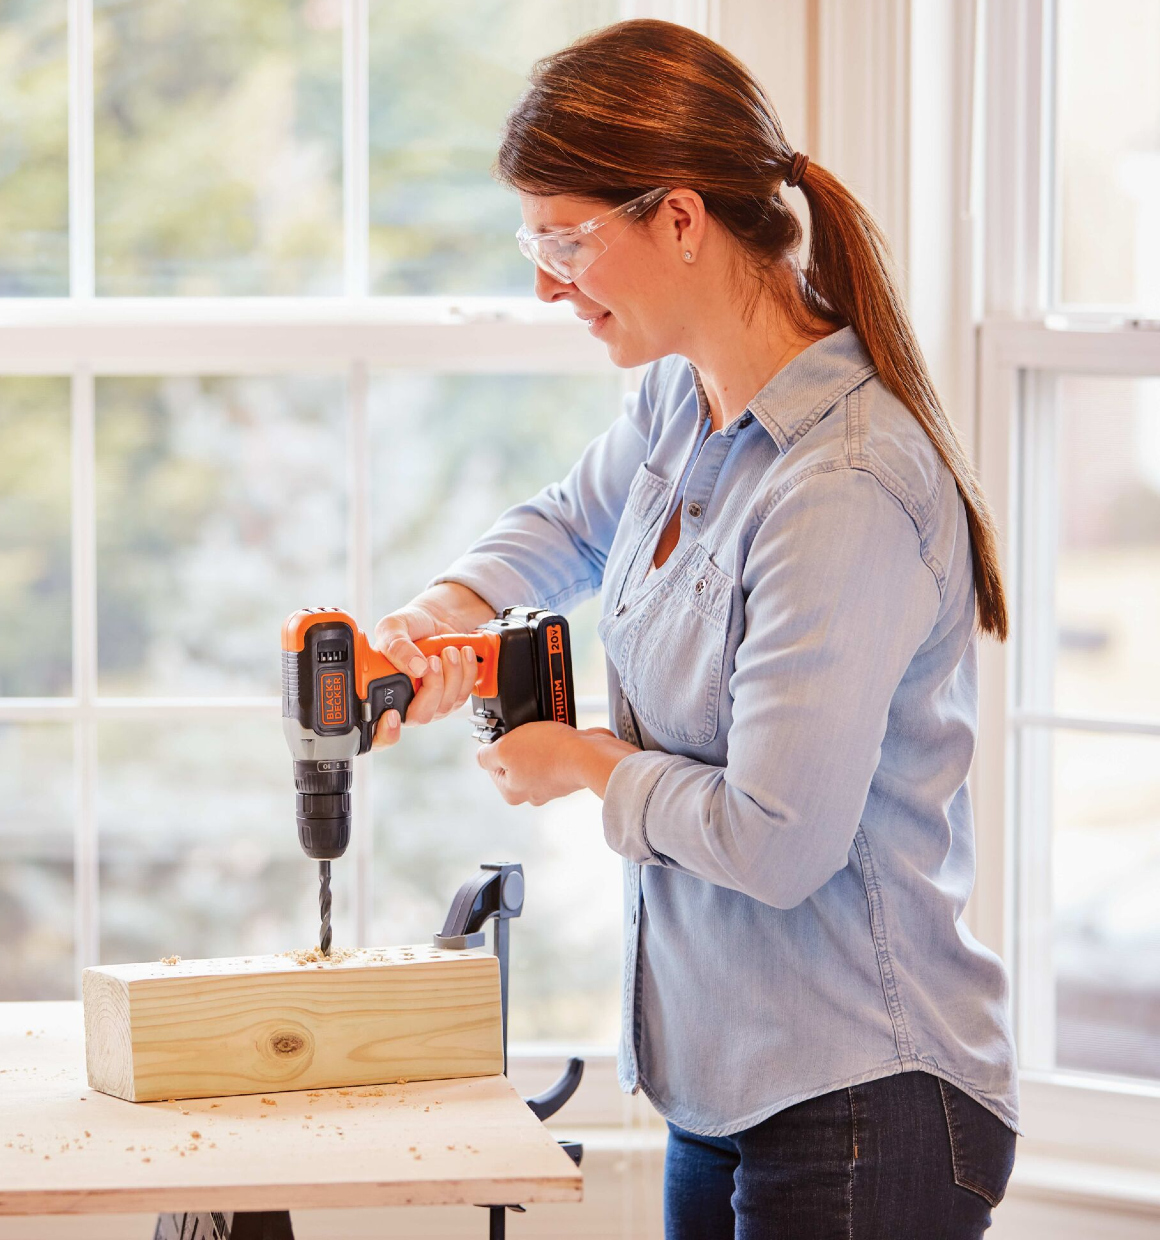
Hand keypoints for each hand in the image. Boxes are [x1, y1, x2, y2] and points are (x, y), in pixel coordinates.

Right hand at [370, 599, 480, 748]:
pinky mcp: (451, 696)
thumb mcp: (393, 627)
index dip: (384, 732)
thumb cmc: (409, 626)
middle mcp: (405, 702)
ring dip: (452, 675)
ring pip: (445, 705)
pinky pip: (463, 694)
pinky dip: (467, 672)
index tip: (392, 716)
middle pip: (420, 716)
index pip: (376, 730)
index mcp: (381, 691)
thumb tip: (415, 666)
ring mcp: (431, 703)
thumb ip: (396, 645)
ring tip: (448, 650)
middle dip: (432, 688)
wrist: (435, 619)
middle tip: (433, 660)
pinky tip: (462, 654)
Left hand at [476, 723, 639, 804]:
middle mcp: (530, 793)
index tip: (510, 738)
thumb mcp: (504, 749)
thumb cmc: (548, 752)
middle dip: (521, 743)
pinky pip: (556, 752)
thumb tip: (482, 755)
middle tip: (530, 736)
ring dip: (540, 741)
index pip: (491, 764)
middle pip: (514, 759)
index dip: (498, 746)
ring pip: (536, 754)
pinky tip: (561, 739)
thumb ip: (485, 755)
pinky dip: (558, 743)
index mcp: (511, 792)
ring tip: (548, 736)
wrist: (588, 755)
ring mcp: (551, 783)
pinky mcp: (567, 772)